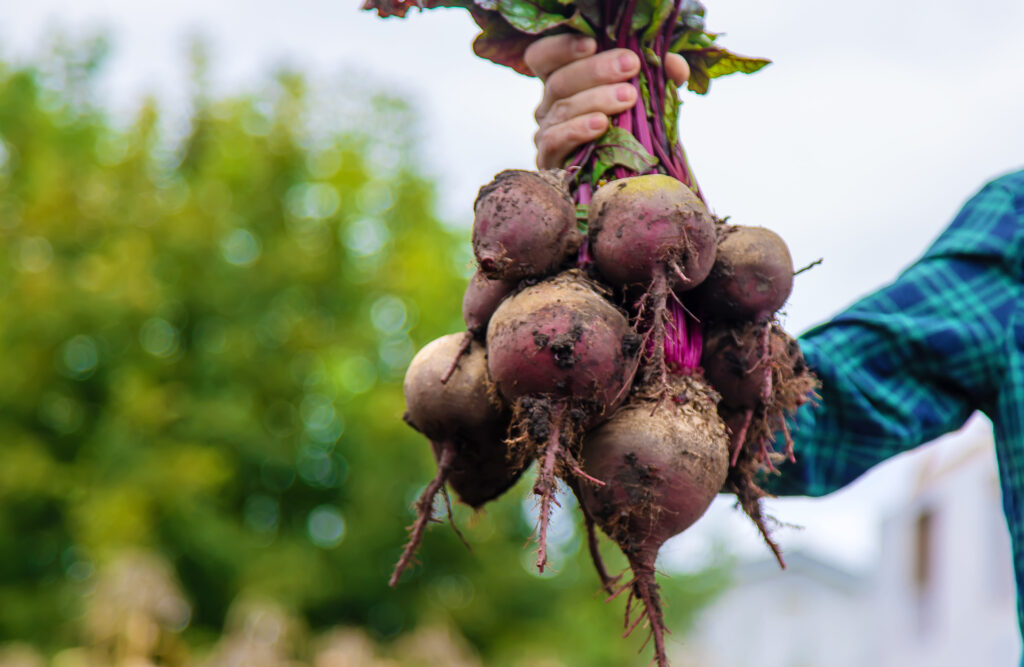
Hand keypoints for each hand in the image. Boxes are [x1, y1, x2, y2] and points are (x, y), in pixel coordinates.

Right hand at [525, 34, 690, 169]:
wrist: (628, 180)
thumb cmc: (630, 132)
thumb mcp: (645, 99)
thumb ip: (657, 77)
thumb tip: (674, 65)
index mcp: (563, 82)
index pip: (543, 56)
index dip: (562, 47)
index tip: (592, 43)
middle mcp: (548, 106)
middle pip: (558, 80)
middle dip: (595, 70)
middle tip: (630, 66)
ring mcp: (546, 133)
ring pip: (561, 109)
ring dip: (595, 100)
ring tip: (626, 98)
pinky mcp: (549, 161)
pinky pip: (555, 141)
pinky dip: (577, 130)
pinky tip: (601, 125)